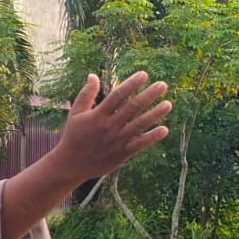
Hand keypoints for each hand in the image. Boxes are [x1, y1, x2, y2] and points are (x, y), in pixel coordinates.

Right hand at [51, 72, 170, 180]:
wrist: (70, 165)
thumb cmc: (73, 136)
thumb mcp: (76, 113)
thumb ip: (86, 94)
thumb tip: (93, 75)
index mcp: (98, 115)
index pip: (118, 96)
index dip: (131, 84)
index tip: (144, 74)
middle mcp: (109, 126)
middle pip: (132, 108)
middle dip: (149, 95)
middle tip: (163, 85)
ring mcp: (116, 141)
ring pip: (139, 125)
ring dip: (155, 114)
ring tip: (168, 104)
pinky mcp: (121, 154)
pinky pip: (139, 144)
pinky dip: (152, 137)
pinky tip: (164, 129)